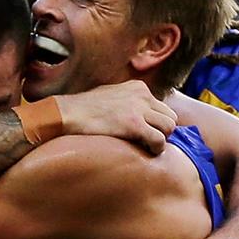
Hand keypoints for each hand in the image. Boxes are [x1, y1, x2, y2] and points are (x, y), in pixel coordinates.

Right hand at [56, 80, 176, 154]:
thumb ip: (128, 101)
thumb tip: (139, 115)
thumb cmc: (84, 108)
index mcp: (138, 87)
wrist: (67, 113)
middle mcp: (142, 95)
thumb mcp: (111, 95)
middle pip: (170, 117)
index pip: (162, 107)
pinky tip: (145, 151)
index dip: (156, 122)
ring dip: (160, 139)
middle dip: (162, 131)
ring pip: (169, 127)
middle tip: (148, 141)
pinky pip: (159, 140)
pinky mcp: (133, 124)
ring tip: (146, 146)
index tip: (148, 132)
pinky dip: (156, 149)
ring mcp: (138, 108)